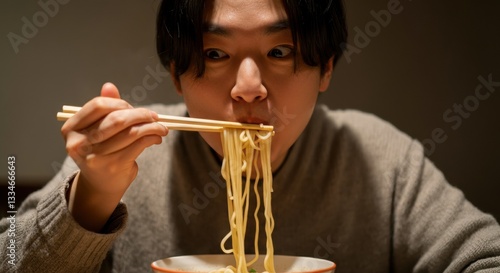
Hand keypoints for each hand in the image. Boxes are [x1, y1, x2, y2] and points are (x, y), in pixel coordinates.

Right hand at [61, 83, 167, 231]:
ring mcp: (95, 157)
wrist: (100, 185)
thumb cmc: (101, 151)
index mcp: (71, 129)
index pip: (97, 106)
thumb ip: (104, 109)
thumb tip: (109, 86)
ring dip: (152, 127)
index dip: (120, 103)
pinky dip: (152, 138)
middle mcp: (79, 143)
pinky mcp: (113, 166)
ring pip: (131, 132)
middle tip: (154, 116)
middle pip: (116, 119)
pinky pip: (138, 145)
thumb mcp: (98, 130)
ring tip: (162, 128)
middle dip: (140, 114)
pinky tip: (157, 138)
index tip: (133, 108)